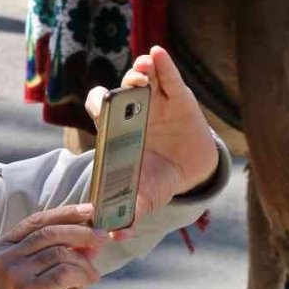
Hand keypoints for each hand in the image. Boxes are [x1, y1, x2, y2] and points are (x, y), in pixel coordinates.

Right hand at [0, 204, 105, 288]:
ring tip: (92, 274)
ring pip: (61, 253)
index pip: (35, 222)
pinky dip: (82, 274)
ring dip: (83, 261)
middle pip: (50, 232)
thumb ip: (44, 257)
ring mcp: (16, 274)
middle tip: (101, 238)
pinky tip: (87, 283)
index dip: (65, 214)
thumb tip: (86, 238)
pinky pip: (66, 272)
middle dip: (80, 232)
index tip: (88, 211)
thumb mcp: (20, 279)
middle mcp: (4, 258)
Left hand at [86, 46, 218, 237]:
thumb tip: (117, 235)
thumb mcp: (145, 196)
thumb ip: (131, 212)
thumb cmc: (157, 179)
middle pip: (119, 92)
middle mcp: (132, 112)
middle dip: (116, 90)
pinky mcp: (177, 96)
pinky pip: (169, 77)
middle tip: (119, 94)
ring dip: (138, 72)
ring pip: (142, 79)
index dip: (99, 106)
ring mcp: (155, 101)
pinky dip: (163, 64)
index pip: (101, 111)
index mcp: (117, 131)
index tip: (101, 108)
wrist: (189, 172)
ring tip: (140, 71)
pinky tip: (157, 54)